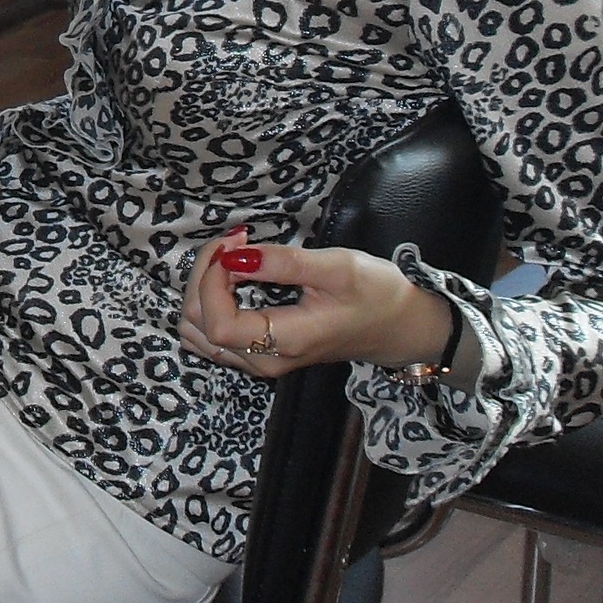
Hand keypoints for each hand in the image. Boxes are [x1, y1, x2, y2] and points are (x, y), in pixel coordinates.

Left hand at [177, 230, 456, 379]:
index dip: (210, 278)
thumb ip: (282, 264)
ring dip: (203, 289)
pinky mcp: (261, 353)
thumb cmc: (378, 296)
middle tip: (235, 242)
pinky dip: (211, 302)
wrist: (404, 328)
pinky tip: (234, 277)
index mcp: (284, 342)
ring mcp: (260, 360)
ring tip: (232, 257)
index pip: (215, 322)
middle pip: (198, 324)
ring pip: (198, 331)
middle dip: (204, 275)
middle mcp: (264, 360)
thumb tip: (234, 258)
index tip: (234, 244)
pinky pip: (212, 334)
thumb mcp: (336, 268)